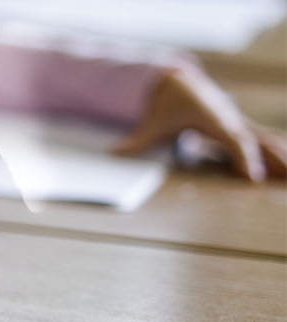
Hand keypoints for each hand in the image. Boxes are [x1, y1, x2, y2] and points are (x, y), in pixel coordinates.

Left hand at [113, 68, 286, 181]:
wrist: (177, 80)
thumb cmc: (166, 103)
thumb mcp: (153, 121)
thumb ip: (138, 139)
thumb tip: (115, 153)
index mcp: (213, 120)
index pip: (234, 142)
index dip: (244, 158)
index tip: (253, 176)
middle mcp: (231, 121)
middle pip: (259, 141)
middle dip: (275, 158)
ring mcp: (238, 122)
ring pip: (266, 140)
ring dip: (283, 155)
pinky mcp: (240, 126)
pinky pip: (264, 139)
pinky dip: (279, 149)